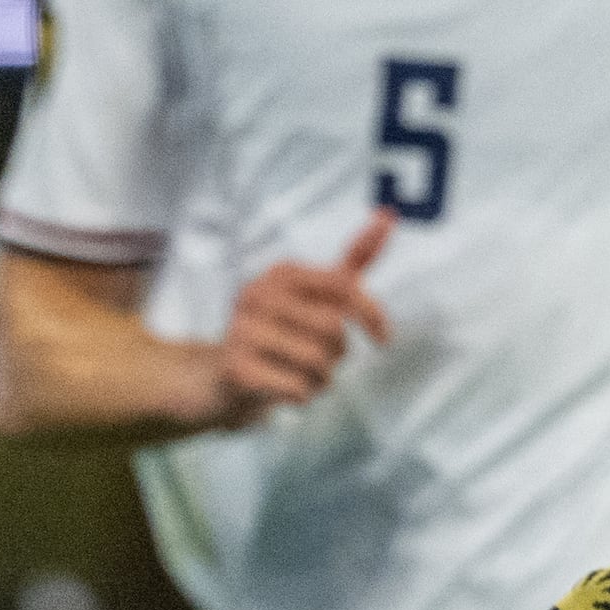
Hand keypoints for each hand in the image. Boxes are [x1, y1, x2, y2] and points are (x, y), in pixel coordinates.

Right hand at [212, 211, 395, 420]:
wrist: (221, 378)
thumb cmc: (282, 333)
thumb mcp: (315, 293)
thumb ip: (353, 261)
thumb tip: (388, 213)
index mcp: (281, 273)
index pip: (345, 287)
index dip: (372, 315)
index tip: (383, 338)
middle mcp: (257, 295)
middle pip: (334, 330)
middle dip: (338, 353)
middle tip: (317, 358)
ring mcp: (243, 331)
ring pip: (319, 363)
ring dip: (321, 378)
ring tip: (297, 373)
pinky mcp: (238, 369)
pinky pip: (300, 389)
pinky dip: (303, 395)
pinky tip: (282, 389)